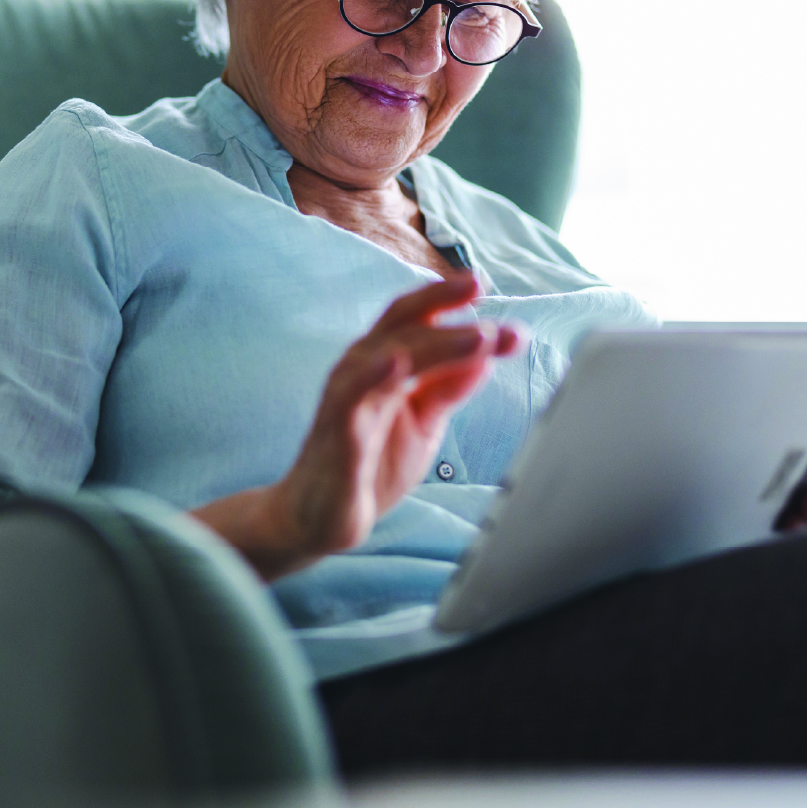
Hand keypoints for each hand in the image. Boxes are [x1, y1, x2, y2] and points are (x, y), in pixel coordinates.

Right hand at [193, 274, 524, 579]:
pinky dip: (372, 374)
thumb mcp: (423, 422)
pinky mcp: (335, 430)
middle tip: (482, 291)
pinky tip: (396, 361)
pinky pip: (350, 395)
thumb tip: (486, 354)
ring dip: (434, 341)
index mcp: (385, 364)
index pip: (418, 320)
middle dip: (443, 303)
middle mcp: (362, 369)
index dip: (449, 300)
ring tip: (478, 335)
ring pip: (386, 353)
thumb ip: (448, 388)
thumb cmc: (369, 463)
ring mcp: (347, 397)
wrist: (320, 518)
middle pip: (402, 323)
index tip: (486, 288)